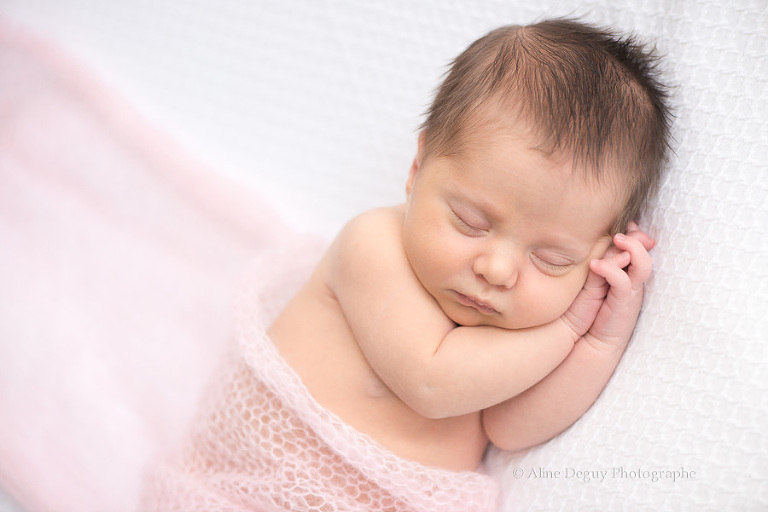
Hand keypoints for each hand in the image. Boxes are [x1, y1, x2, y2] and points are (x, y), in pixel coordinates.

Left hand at [584, 222, 654, 350]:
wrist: (587, 341)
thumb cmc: (586, 309)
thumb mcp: (591, 279)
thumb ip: (598, 262)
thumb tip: (599, 242)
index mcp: (627, 273)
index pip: (637, 248)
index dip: (633, 233)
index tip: (622, 222)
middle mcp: (633, 281)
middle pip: (644, 252)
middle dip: (636, 237)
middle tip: (620, 229)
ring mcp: (632, 292)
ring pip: (642, 264)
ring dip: (631, 249)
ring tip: (616, 239)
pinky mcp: (624, 303)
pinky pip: (623, 281)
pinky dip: (611, 270)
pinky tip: (595, 266)